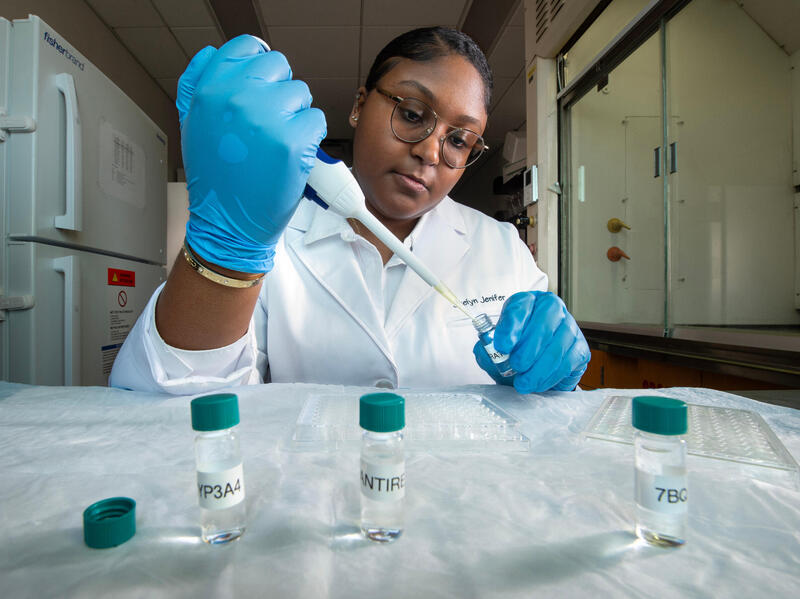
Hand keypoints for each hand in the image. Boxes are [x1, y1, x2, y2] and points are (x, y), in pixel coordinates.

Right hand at [177, 36, 326, 272]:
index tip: (263, 83)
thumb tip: (213, 53)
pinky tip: (291, 154)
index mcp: (210, 90)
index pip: (246, 47)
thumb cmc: (215, 180)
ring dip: (295, 116)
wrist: (229, 224)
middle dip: (279, 92)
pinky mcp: (293, 141)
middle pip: (278, 66)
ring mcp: (267, 118)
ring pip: (301, 93)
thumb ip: (199, 85)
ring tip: (276, 143)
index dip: (259, 65)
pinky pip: (316, 120)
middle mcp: (236, 98)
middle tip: (269, 122)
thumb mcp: (191, 125)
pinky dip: (310, 137)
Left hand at [473, 291, 589, 392]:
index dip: (511, 327)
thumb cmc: (514, 354)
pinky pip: (567, 362)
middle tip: (515, 366)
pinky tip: (538, 383)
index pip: (520, 307)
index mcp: (527, 302)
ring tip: (523, 383)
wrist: (534, 371)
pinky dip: (550, 376)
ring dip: (538, 369)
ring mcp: (569, 327)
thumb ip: (488, 349)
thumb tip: (491, 353)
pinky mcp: (580, 348)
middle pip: (543, 322)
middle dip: (528, 348)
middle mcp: (551, 309)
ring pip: (556, 346)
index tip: (502, 346)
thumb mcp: (494, 349)